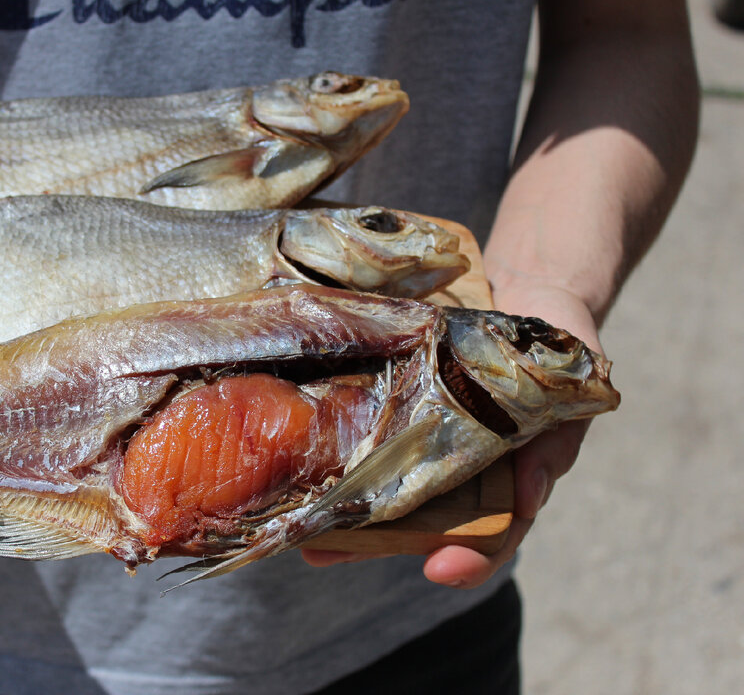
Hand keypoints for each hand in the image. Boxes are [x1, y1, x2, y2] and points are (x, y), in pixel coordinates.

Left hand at [302, 282, 600, 587]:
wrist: (530, 297)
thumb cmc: (558, 362)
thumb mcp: (571, 400)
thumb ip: (552, 449)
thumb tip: (528, 498)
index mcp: (501, 485)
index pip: (487, 537)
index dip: (467, 559)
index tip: (440, 567)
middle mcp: (454, 472)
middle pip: (410, 521)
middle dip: (364, 543)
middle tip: (321, 553)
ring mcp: (417, 438)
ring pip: (373, 484)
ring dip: (332, 506)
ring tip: (293, 524)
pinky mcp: (390, 401)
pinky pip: (359, 430)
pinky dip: (327, 444)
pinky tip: (293, 454)